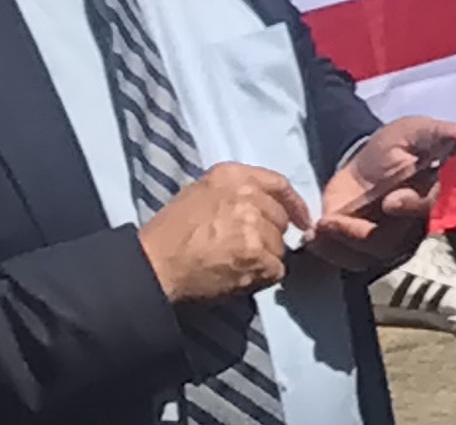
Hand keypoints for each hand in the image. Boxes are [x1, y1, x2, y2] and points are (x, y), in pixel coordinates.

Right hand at [138, 161, 309, 303]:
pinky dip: (262, 278)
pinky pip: (275, 270)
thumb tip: (263, 204)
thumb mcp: (200, 192)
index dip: (293, 204)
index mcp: (234, 176)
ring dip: (264, 259)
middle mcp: (249, 197)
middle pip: (280, 219)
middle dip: (269, 235)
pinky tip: (241, 278)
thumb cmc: (171, 233)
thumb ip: (236, 191)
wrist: (154, 266)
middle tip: (246, 250)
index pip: (279, 184)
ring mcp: (256, 228)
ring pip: (279, 247)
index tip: (301, 219)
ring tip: (236, 265)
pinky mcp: (258, 258)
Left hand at [307, 117, 455, 275]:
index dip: (409, 207)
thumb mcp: (415, 132)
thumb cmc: (395, 146)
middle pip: (389, 242)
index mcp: (426, 197)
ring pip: (365, 255)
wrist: (364, 163)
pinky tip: (313, 237)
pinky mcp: (357, 249)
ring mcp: (383, 242)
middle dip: (359, 234)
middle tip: (332, 221)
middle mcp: (407, 227)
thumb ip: (441, 134)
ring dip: (339, 243)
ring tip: (319, 227)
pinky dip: (326, 252)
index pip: (421, 209)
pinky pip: (344, 260)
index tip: (391, 200)